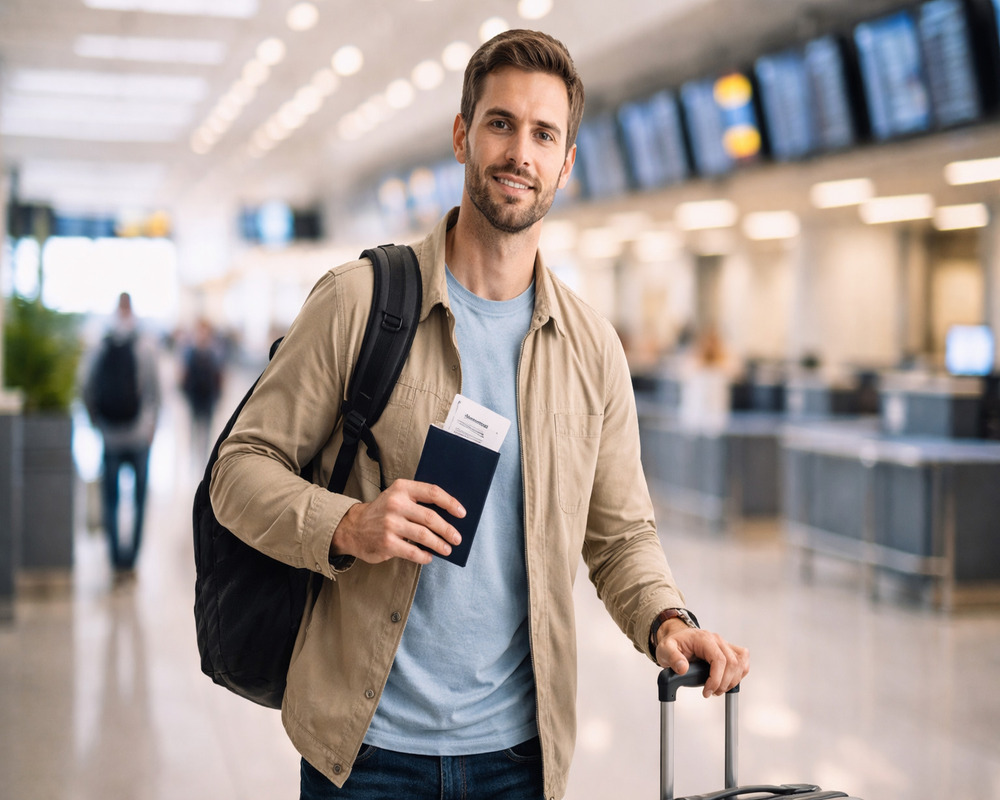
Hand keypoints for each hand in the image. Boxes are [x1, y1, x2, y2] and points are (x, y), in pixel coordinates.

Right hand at [330, 479, 464, 564]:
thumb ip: (418, 500)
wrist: (353, 527)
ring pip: (424, 536)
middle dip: (447, 529)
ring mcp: (390, 524)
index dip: (450, 503)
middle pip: (430, 517)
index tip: (462, 513)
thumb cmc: (383, 512)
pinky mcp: (387, 543)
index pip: (432, 492)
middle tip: (457, 538)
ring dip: (439, 544)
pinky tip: (429, 557)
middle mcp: (395, 504)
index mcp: (401, 488)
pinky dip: (424, 556)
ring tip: (447, 549)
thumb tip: (449, 515)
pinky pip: (413, 551)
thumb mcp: (397, 496)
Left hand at [654, 621, 748, 697]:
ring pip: (740, 663)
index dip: (716, 678)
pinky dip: (739, 674)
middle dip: (723, 683)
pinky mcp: (729, 651)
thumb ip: (673, 658)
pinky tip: (728, 681)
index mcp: (703, 639)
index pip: (719, 659)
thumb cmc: (673, 644)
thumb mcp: (665, 650)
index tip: (707, 691)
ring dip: (732, 681)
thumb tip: (683, 669)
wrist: (678, 639)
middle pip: (732, 663)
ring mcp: (724, 645)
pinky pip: (742, 661)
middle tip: (711, 692)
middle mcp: (717, 640)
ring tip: (718, 689)